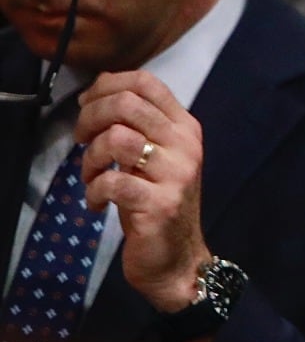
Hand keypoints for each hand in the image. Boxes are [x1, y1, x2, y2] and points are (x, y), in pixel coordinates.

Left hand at [76, 73, 208, 314]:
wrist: (178, 258)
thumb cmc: (158, 203)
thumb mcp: (154, 156)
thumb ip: (138, 124)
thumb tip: (103, 87)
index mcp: (185, 128)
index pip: (147, 83)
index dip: (107, 85)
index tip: (88, 104)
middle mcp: (186, 145)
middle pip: (127, 104)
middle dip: (90, 117)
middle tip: (81, 139)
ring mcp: (176, 174)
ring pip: (116, 139)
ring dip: (90, 157)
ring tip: (90, 176)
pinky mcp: (160, 204)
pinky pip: (111, 182)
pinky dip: (93, 191)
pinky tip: (96, 203)